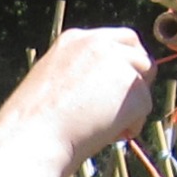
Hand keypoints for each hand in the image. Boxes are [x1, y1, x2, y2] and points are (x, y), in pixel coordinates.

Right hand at [0, 26, 155, 169]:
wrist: (32, 137)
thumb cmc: (34, 123)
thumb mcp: (53, 84)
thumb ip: (81, 76)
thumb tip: (107, 89)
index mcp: (74, 39)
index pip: (116, 40)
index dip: (124, 62)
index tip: (122, 84)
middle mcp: (98, 42)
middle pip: (139, 53)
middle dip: (140, 77)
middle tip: (129, 106)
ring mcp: (118, 61)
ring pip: (143, 83)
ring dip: (133, 106)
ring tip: (103, 128)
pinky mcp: (132, 86)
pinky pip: (144, 109)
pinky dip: (131, 126)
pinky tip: (104, 136)